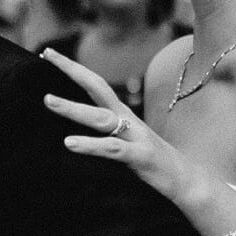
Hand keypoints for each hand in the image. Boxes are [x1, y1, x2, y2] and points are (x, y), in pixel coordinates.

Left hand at [40, 47, 206, 204]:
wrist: (188, 180)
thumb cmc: (153, 162)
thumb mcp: (126, 142)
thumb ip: (106, 132)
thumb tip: (78, 128)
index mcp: (122, 115)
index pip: (95, 85)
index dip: (75, 68)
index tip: (49, 54)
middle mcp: (127, 120)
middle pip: (98, 89)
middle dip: (73, 71)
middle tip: (48, 56)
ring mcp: (135, 136)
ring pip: (101, 118)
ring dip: (74, 108)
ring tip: (49, 100)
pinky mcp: (140, 157)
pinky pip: (112, 148)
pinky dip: (90, 145)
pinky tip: (70, 143)